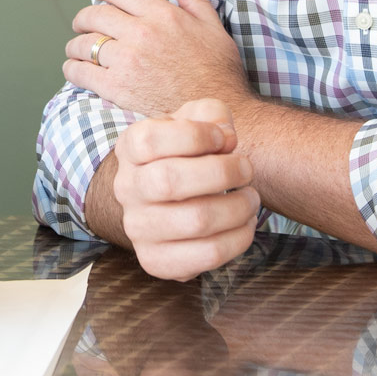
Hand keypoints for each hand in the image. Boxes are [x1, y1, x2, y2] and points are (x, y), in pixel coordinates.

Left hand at [64, 0, 248, 116]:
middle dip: (83, 18)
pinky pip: (82, 72)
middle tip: (81, 23)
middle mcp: (142, 33)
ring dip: (76, 45)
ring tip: (76, 49)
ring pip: (86, 44)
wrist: (212, 111)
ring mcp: (128, 61)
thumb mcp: (212, 27)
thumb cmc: (217, 71)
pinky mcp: (118, 88)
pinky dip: (73, 68)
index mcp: (162, 15)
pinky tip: (74, 68)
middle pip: (95, 15)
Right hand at [110, 99, 257, 280]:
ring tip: (250, 198)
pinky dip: (237, 239)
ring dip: (237, 207)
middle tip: (247, 169)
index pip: (151, 140)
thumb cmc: (188, 153)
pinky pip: (205, 256)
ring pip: (195, 221)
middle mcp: (126, 188)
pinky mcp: (155, 261)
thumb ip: (212, 114)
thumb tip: (226, 138)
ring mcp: (137, 228)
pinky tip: (244, 224)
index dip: (196, 135)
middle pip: (170, 181)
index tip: (225, 139)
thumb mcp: (196, 121)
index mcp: (130, 148)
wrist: (168, 198)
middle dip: (223, 172)